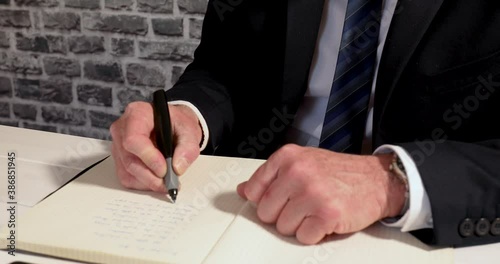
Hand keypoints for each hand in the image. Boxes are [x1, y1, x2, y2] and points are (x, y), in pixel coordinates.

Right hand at [109, 101, 202, 191]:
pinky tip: (156, 179)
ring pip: (127, 171)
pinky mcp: (119, 159)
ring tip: (166, 182)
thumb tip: (177, 168)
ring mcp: (118, 144)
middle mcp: (123, 128)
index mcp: (138, 114)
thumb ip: (187, 148)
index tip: (164, 169)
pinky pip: (126, 177)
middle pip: (130, 159)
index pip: (133, 139)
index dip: (148, 157)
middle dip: (151, 175)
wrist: (174, 125)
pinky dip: (143, 183)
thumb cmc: (178, 124)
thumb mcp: (190, 130)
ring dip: (148, 182)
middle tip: (170, 182)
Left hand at [237, 144, 405, 244]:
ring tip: (316, 210)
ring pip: (283, 227)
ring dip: (300, 225)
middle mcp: (298, 171)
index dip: (265, 200)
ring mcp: (312, 192)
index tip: (279, 200)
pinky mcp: (327, 213)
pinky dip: (314, 234)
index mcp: (288, 157)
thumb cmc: (339, 172)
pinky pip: (303, 237)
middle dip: (283, 214)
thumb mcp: (302, 163)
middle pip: (266, 212)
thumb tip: (244, 190)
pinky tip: (325, 220)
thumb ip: (271, 176)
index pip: (253, 190)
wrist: (376, 180)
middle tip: (304, 205)